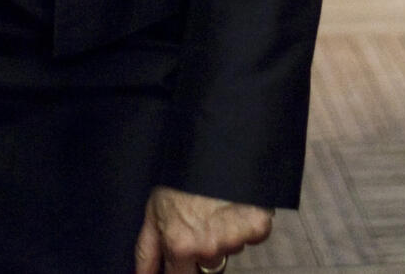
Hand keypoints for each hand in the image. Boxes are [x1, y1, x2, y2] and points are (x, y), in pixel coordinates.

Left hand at [134, 186, 273, 272]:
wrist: (212, 143)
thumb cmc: (179, 174)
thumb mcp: (153, 210)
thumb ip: (147, 251)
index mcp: (180, 246)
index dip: (182, 267)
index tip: (185, 250)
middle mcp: (208, 248)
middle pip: (210, 263)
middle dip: (205, 246)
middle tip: (202, 217)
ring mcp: (235, 239)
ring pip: (232, 248)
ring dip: (227, 232)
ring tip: (218, 205)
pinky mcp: (257, 226)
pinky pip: (254, 235)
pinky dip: (249, 222)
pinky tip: (237, 204)